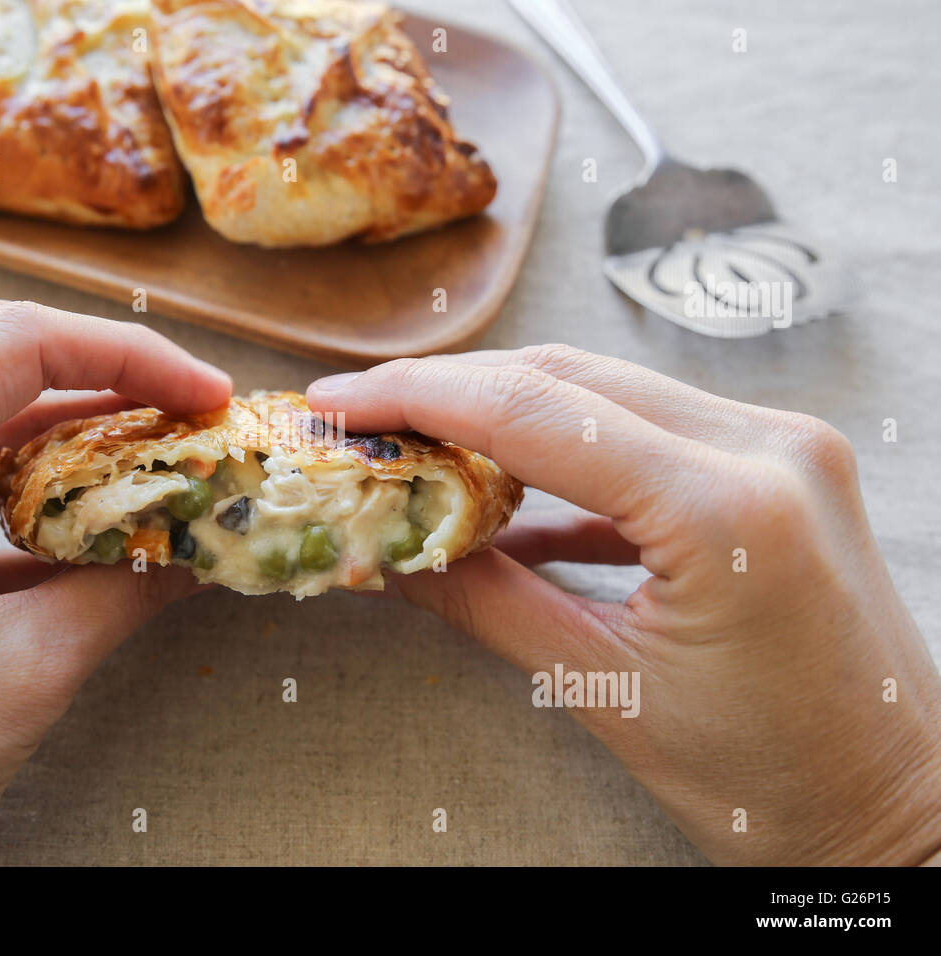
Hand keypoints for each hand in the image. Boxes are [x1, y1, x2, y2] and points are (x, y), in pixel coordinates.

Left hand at [0, 301, 230, 864]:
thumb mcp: (23, 671)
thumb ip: (127, 588)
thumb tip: (213, 540)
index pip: (9, 348)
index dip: (128, 357)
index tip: (211, 394)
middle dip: (109, 383)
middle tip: (200, 418)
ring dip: (78, 435)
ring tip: (169, 459)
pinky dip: (38, 488)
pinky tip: (108, 513)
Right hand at [309, 345, 940, 865]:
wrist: (901, 811)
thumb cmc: (772, 781)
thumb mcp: (606, 694)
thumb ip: (484, 604)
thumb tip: (380, 556)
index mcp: (726, 507)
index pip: (535, 410)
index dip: (417, 397)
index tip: (336, 403)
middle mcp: (767, 446)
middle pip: (566, 378)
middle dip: (449, 393)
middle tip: (360, 419)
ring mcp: (783, 446)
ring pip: (604, 391)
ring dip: (504, 415)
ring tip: (417, 452)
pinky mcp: (778, 466)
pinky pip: (646, 435)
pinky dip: (567, 455)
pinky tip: (503, 498)